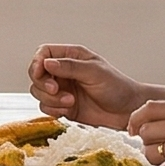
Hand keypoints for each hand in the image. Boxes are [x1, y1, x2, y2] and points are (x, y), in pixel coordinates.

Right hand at [27, 43, 145, 127]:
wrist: (128, 112)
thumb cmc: (117, 87)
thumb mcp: (95, 72)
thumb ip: (70, 67)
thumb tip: (47, 63)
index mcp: (71, 57)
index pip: (43, 53)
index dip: (37, 63)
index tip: (40, 72)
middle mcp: (63, 72)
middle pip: (36, 74)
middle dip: (43, 84)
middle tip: (57, 90)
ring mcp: (62, 90)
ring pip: (38, 92)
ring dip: (50, 99)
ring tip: (69, 102)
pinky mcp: (62, 107)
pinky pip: (46, 107)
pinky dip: (53, 110)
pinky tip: (68, 110)